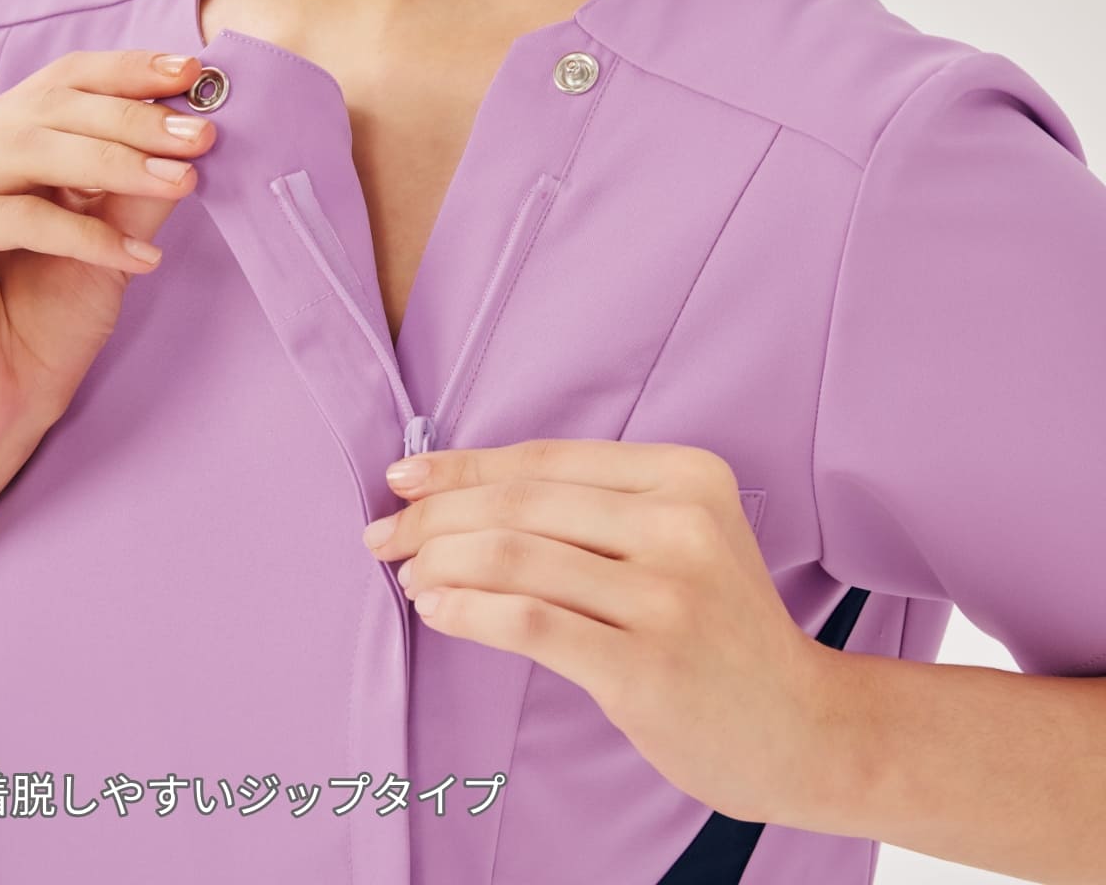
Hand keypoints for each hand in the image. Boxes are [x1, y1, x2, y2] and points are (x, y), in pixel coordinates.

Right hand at [0, 49, 214, 511]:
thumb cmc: (39, 329)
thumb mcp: (107, 246)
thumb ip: (135, 191)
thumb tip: (193, 136)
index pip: (58, 84)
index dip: (125, 73)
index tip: (194, 73)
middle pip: (47, 109)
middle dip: (134, 119)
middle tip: (202, 135)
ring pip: (30, 152)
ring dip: (117, 164)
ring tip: (183, 183)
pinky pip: (12, 216)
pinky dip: (83, 235)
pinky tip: (139, 260)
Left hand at [362, 438, 834, 824]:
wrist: (802, 724)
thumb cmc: (718, 624)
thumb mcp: (681, 536)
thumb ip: (594, 507)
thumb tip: (463, 492)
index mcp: (686, 473)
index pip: (544, 460)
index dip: (462, 466)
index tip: (401, 479)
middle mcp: (680, 522)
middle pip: (521, 502)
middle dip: (434, 515)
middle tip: (382, 534)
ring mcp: (667, 594)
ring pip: (515, 556)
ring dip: (440, 562)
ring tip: (406, 575)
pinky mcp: (646, 664)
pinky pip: (530, 623)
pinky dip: (467, 612)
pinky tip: (432, 609)